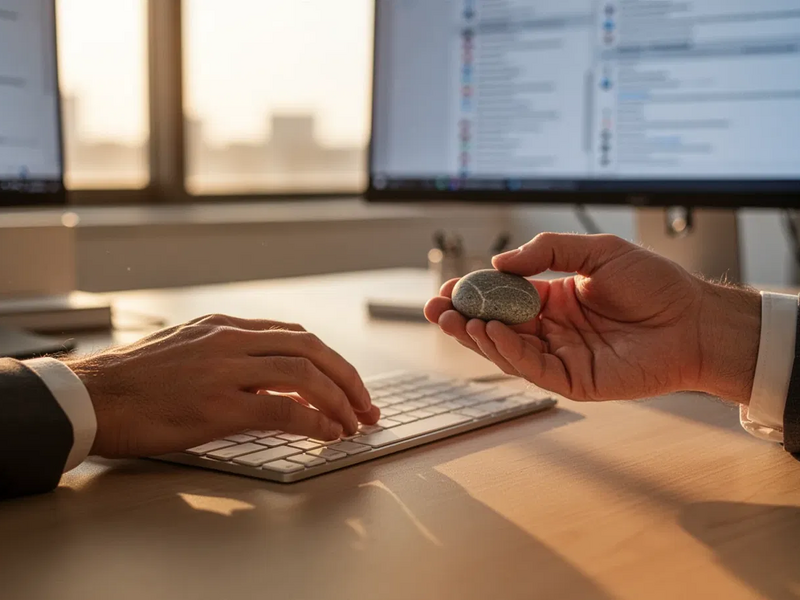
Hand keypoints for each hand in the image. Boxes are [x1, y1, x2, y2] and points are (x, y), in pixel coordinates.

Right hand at [64, 314, 378, 457]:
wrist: (90, 396)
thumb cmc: (134, 381)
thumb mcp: (187, 350)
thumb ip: (230, 357)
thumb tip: (270, 382)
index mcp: (224, 327)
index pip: (295, 336)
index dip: (330, 361)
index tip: (347, 384)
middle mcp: (230, 340)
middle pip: (311, 348)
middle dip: (347, 377)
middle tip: (365, 404)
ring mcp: (225, 370)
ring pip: (304, 374)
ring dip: (338, 400)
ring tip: (353, 423)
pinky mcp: (217, 405)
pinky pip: (282, 410)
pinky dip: (314, 422)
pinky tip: (327, 434)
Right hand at [425, 233, 760, 403]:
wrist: (695, 320)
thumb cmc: (655, 285)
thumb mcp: (596, 252)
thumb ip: (548, 252)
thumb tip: (501, 261)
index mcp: (554, 300)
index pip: (502, 299)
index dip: (473, 294)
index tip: (449, 287)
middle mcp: (552, 330)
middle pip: (495, 327)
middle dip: (463, 318)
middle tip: (436, 308)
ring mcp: (561, 356)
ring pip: (506, 350)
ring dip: (478, 336)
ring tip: (457, 319)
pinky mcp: (573, 380)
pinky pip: (532, 368)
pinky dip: (508, 352)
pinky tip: (493, 332)